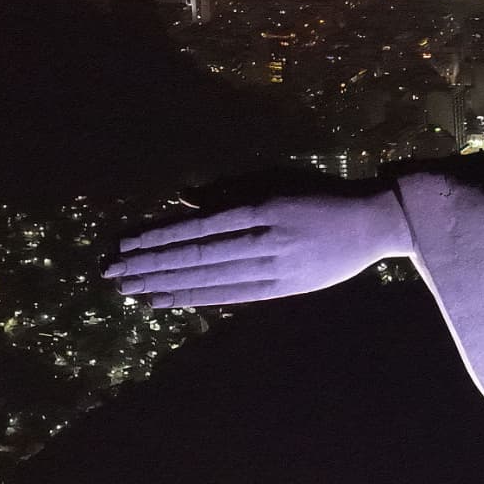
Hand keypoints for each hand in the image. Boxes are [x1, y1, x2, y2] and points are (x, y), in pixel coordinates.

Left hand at [105, 191, 412, 307]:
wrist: (374, 223)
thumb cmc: (323, 198)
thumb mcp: (277, 184)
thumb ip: (232, 194)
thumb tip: (185, 200)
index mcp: (260, 208)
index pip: (196, 229)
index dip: (156, 239)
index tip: (123, 246)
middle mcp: (262, 239)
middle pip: (194, 256)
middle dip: (148, 265)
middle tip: (110, 273)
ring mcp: (272, 266)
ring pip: (207, 278)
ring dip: (164, 284)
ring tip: (128, 289)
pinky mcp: (282, 287)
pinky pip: (229, 294)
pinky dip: (195, 297)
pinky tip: (166, 299)